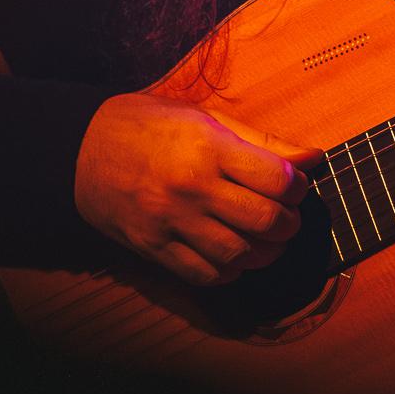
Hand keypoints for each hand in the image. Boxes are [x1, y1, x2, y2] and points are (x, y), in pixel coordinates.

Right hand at [73, 91, 321, 285]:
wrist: (80, 149)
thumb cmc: (148, 125)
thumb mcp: (204, 118)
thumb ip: (261, 142)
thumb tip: (314, 157)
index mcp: (208, 147)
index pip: (280, 180)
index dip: (298, 187)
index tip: (293, 185)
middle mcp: (192, 187)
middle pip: (266, 221)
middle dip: (289, 223)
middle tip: (285, 216)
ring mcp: (171, 221)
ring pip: (240, 255)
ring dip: (264, 252)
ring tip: (264, 238)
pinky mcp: (154, 247)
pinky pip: (206, 275)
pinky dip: (229, 271)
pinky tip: (232, 255)